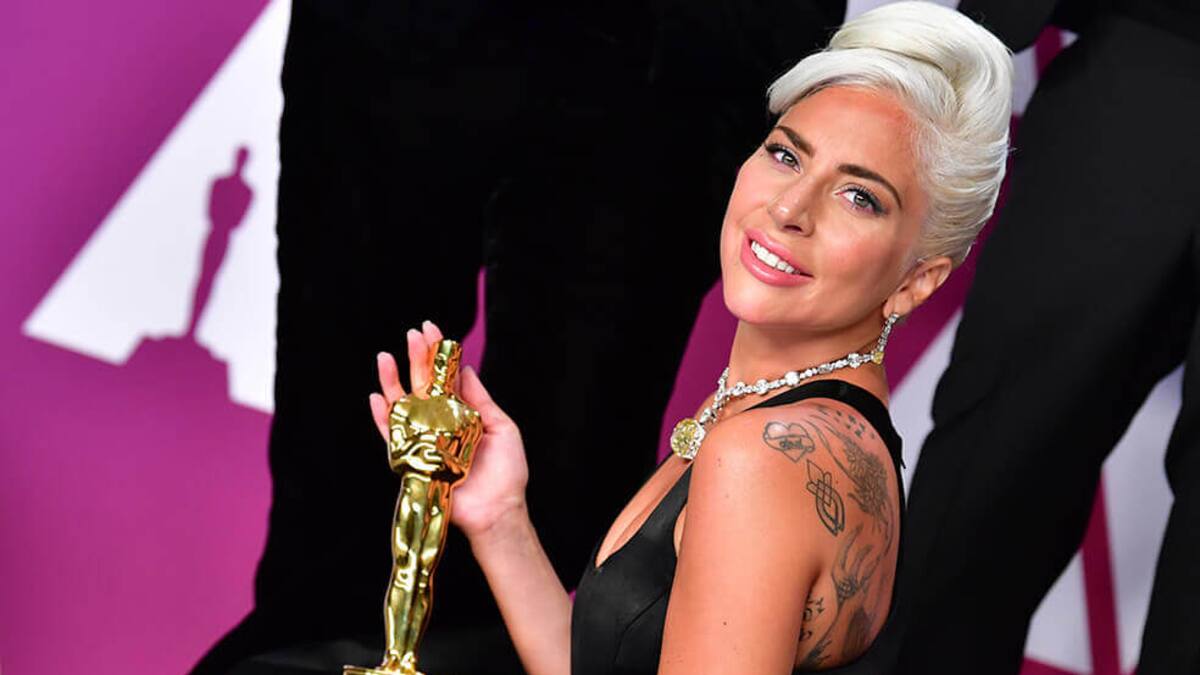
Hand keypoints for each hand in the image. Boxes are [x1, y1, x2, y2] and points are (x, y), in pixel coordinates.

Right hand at [370, 320, 530, 539]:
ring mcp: (425, 440)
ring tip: (385, 357)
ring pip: (403, 405)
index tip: (430, 329)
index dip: (437, 353)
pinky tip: (377, 397)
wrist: (498, 509)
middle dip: (415, 358)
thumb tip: (465, 368)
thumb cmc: (506, 472)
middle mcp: (440, 423)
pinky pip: (393, 437)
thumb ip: (479, 399)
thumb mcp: (501, 427)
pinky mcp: (413, 460)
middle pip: (422, 385)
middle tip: (411, 334)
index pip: (445, 377)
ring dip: (393, 381)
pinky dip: (384, 418)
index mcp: (462, 413)